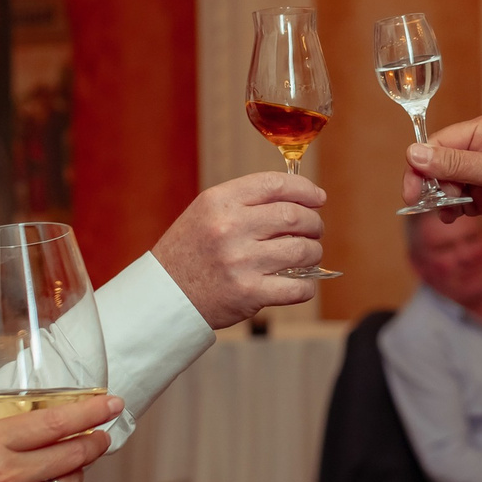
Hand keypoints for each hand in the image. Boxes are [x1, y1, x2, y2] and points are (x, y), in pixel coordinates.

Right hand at [153, 173, 327, 327]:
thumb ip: (244, 202)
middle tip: (314, 230)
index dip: (304, 189)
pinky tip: (301, 283)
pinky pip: (297, 287)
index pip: (275, 185)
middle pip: (294, 216)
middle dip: (313, 223)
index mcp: (219, 202)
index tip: (318, 197)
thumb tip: (297, 199)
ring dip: (313, 253)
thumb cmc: (189, 253)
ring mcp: (240, 261)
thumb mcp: (205, 213)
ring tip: (308, 255)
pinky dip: (307, 286)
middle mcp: (229, 227)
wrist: (164, 297)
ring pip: (302, 250)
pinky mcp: (249, 293)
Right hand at [403, 114, 481, 251]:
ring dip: (440, 197)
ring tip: (446, 211)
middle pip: (440, 163)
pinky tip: (455, 216)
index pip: (441, 141)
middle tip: (422, 202)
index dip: (422, 162)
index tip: (412, 186)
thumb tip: (416, 154)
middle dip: (429, 182)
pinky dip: (452, 209)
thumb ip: (455, 164)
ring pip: (447, 183)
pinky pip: (459, 201)